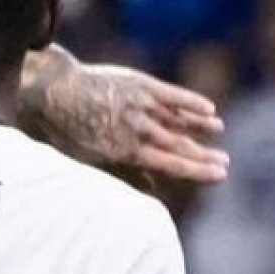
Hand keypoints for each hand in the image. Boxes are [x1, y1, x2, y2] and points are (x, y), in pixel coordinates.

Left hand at [27, 54, 227, 182]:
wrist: (50, 89)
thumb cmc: (64, 128)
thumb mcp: (87, 158)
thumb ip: (121, 172)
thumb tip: (151, 189)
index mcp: (125, 150)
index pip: (171, 164)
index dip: (197, 170)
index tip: (219, 174)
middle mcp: (138, 128)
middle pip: (179, 145)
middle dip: (204, 154)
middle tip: (224, 162)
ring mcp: (140, 104)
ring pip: (180, 119)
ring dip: (201, 126)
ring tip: (218, 131)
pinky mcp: (139, 84)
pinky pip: (173, 95)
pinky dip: (192, 102)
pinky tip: (209, 108)